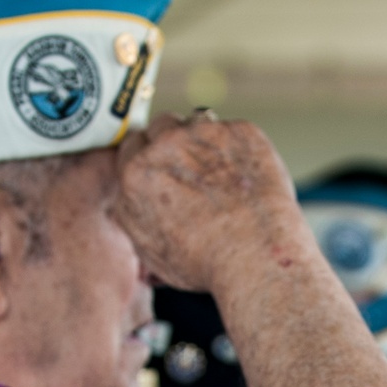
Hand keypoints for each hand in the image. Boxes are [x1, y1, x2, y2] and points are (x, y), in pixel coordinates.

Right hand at [116, 114, 302, 292]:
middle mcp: (165, 146)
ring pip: (195, 122)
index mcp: (136, 175)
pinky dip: (238, 148)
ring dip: (202, 140)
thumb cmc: (207, 264)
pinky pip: (233, 131)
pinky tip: (245, 177)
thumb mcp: (151, 252)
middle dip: (172, 145)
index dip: (149, 160)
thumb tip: (136, 208)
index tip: (162, 170)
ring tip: (219, 174)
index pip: (132, 147)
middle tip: (192, 171)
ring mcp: (204, 133)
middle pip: (161, 127)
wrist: (254, 257)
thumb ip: (136, 217)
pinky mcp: (240, 131)